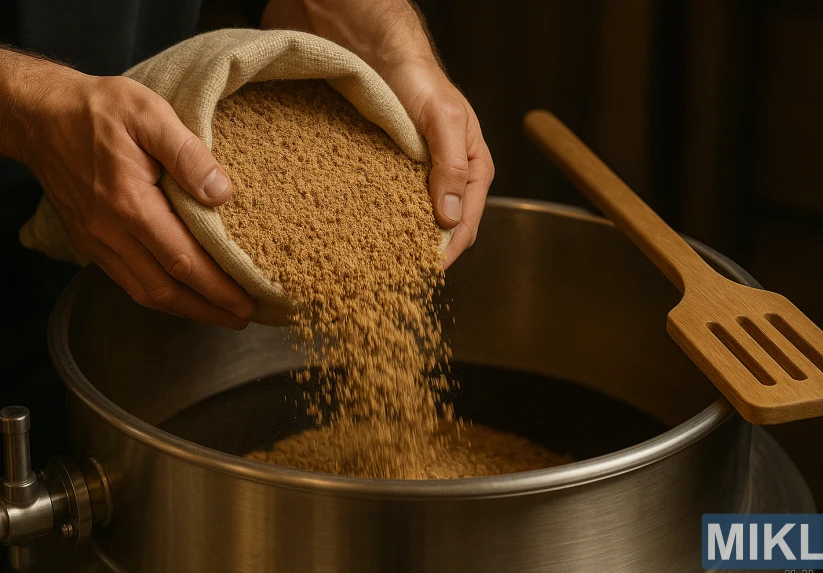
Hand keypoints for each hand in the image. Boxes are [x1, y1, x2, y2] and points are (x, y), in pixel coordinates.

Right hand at [3, 54, 253, 327]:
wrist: (39, 115)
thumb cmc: (98, 110)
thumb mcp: (149, 114)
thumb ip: (188, 154)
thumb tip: (222, 194)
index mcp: (130, 204)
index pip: (183, 261)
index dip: (218, 287)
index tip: (247, 302)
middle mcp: (110, 233)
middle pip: (166, 290)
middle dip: (208, 309)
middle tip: (243, 317)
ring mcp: (96, 241)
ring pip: (145, 292)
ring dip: (186, 308)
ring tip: (220, 313)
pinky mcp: (89, 242)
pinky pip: (128, 281)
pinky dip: (160, 294)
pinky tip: (183, 294)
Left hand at [262, 0, 494, 267]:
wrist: (367, 40)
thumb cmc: (416, 74)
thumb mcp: (442, 119)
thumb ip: (451, 167)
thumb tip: (449, 219)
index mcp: (470, 170)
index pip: (464, 226)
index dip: (445, 253)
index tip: (421, 274)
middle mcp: (440, 178)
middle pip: (434, 230)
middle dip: (416, 255)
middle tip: (391, 277)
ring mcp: (409, 175)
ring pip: (404, 221)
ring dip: (389, 243)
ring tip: (367, 262)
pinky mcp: (379, 167)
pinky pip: (375, 203)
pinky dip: (365, 221)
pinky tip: (348, 232)